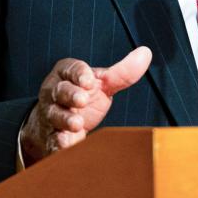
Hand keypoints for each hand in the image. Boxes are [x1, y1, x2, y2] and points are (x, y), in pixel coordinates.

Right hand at [20, 46, 151, 164]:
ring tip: (77, 124)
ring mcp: (51, 114)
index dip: (79, 74)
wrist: (59, 123)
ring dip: (65, 119)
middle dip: (71, 95)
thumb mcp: (102, 84)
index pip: (71, 69)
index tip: (89, 81)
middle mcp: (55, 92)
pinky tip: (65, 145)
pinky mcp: (51, 136)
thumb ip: (122, 72)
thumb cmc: (84, 96)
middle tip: (82, 100)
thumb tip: (145, 52)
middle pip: (60, 90)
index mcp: (67, 74)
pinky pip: (52, 139)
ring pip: (55, 115)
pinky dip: (58, 143)